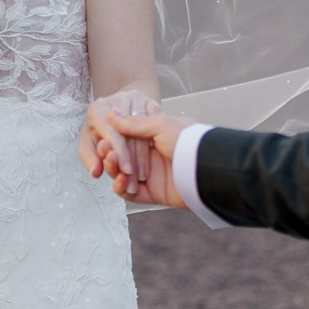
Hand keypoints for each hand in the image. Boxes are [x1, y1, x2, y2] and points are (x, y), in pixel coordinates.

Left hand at [80, 89, 157, 192]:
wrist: (116, 110)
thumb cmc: (99, 129)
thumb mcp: (88, 143)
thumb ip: (89, 158)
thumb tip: (95, 171)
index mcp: (98, 109)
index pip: (112, 133)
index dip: (120, 154)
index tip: (126, 172)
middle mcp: (118, 100)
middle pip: (130, 133)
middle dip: (133, 160)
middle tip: (135, 180)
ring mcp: (137, 99)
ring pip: (145, 130)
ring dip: (145, 155)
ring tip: (143, 176)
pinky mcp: (151, 101)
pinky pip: (156, 125)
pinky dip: (155, 142)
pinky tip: (153, 158)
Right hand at [80, 101, 195, 208]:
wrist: (206, 168)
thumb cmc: (188, 142)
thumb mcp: (160, 125)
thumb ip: (134, 123)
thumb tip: (111, 113)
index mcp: (153, 138)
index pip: (125, 139)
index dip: (112, 139)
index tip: (102, 136)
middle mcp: (150, 157)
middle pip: (120, 158)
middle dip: (109, 154)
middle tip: (104, 149)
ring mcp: (150, 176)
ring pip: (122, 175)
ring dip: (113, 169)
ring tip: (110, 161)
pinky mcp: (151, 194)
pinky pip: (129, 194)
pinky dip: (121, 188)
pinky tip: (120, 180)